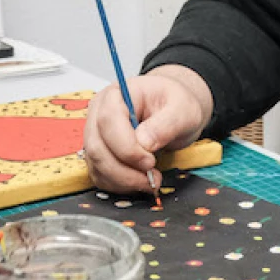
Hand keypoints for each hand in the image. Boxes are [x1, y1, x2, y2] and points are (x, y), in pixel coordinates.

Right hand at [82, 65, 213, 192]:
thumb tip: (145, 143)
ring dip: (123, 181)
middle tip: (152, 177)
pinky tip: (139, 181)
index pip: (108, 121)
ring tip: (150, 180)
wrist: (173, 109)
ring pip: (97, 165)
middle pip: (97, 147)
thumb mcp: (182, 109)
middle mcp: (99, 113)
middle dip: (124, 170)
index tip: (150, 161)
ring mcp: (96, 134)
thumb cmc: (174, 103)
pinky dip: (119, 184)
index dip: (126, 147)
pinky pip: (100, 175)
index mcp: (117, 95)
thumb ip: (166, 124)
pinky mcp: (99, 153)